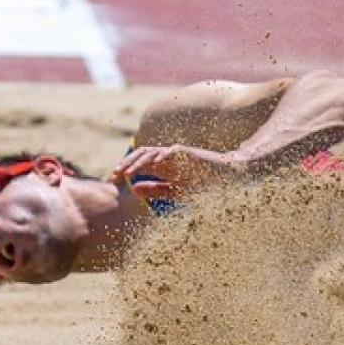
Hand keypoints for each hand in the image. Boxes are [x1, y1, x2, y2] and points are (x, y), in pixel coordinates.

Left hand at [111, 144, 244, 199]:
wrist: (229, 177)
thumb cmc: (205, 184)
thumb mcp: (177, 191)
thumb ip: (157, 190)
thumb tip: (134, 189)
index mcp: (165, 164)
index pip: (140, 160)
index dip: (125, 167)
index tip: (114, 178)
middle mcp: (168, 155)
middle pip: (141, 154)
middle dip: (126, 164)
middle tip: (114, 175)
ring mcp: (177, 153)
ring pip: (151, 153)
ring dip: (137, 163)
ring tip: (127, 173)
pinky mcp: (187, 153)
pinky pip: (168, 154)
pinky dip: (157, 160)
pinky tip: (149, 168)